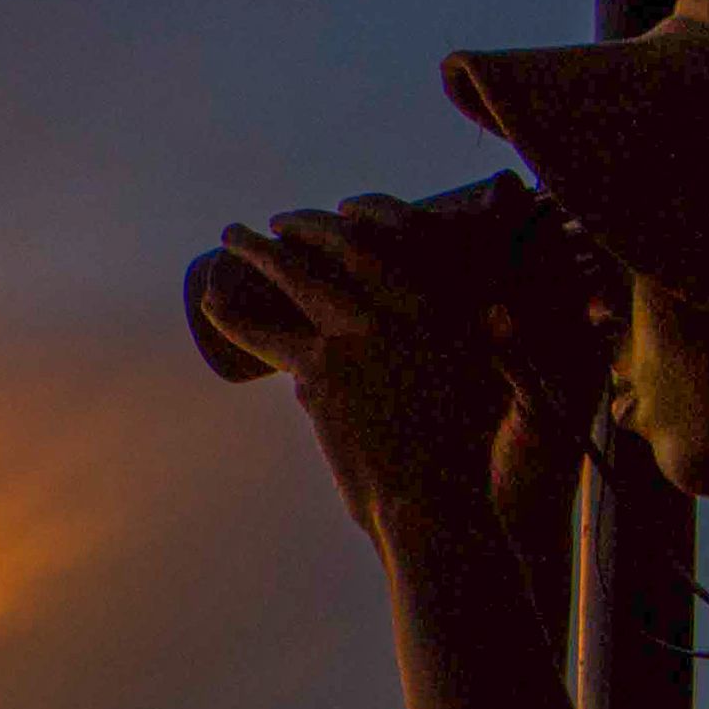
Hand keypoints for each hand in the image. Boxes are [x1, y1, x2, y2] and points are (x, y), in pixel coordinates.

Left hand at [203, 194, 515, 532]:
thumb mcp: (492, 380)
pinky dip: (232, 314)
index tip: (345, 207)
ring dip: (257, 251)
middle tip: (275, 222)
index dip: (372, 210)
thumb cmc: (468, 452)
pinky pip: (261, 332)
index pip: (404, 230)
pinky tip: (211, 299)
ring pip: (295, 276)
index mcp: (449, 301)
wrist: (436, 501)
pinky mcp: (319, 371)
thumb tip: (497, 310)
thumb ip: (494, 340)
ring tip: (231, 235)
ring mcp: (357, 335)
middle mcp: (402, 306)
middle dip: (302, 227)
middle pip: (341, 245)